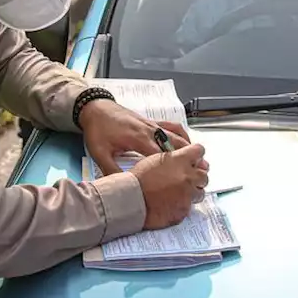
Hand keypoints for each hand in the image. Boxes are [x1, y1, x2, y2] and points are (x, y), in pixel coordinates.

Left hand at [78, 99, 193, 173]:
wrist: (95, 108)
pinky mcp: (151, 121)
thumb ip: (111, 171)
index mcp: (138, 139)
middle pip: (175, 144)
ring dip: (189, 146)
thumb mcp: (99, 153)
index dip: (175, 166)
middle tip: (202, 169)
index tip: (186, 177)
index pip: (161, 155)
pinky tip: (187, 141)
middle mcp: (149, 131)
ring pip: (176, 135)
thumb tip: (120, 188)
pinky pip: (171, 126)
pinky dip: (182, 133)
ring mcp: (152, 125)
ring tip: (200, 158)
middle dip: (189, 157)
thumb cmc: (97, 130)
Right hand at [132, 144, 208, 228]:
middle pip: (204, 174)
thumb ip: (172, 158)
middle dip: (197, 176)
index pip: (199, 151)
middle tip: (187, 179)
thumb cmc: (138, 179)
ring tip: (180, 194)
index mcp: (181, 160)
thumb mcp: (155, 159)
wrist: (132, 199)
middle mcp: (188, 176)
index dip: (196, 155)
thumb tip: (178, 160)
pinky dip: (183, 205)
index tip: (194, 159)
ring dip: (192, 192)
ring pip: (200, 192)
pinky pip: (189, 207)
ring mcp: (188, 194)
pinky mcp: (184, 210)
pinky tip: (172, 204)